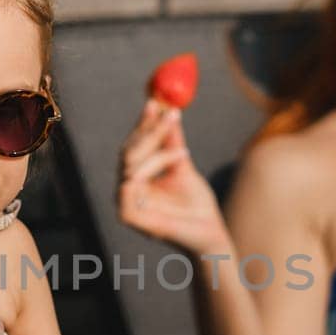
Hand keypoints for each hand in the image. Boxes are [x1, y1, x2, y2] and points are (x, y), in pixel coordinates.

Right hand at [117, 97, 230, 255]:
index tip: (155, 101)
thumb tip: (168, 110)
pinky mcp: (129, 217)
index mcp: (138, 177)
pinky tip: (179, 160)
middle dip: (149, 131)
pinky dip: (155, 168)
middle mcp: (128, 189)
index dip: (142, 123)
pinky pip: (132, 185)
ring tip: (183, 150)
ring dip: (157, 150)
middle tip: (170, 115)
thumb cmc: (196, 204)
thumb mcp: (183, 165)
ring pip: (130, 164)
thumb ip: (172, 141)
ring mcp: (126, 203)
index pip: (133, 145)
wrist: (209, 232)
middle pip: (127, 151)